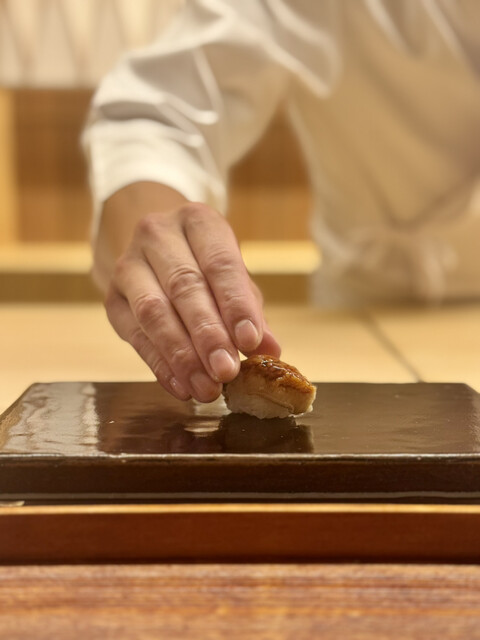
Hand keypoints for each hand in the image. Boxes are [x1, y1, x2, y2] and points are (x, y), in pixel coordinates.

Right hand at [103, 201, 280, 402]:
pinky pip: (134, 335)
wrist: (153, 249)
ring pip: (153, 312)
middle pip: (184, 287)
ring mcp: (129, 265)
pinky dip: (159, 364)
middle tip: (227, 371)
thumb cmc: (203, 264)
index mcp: (197, 222)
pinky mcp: (113, 298)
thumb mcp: (233, 276)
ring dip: (182, 355)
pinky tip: (181, 386)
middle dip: (208, 335)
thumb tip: (270, 350)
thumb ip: (251, 310)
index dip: (235, 305)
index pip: (219, 264)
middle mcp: (158, 235)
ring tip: (206, 387)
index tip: (250, 342)